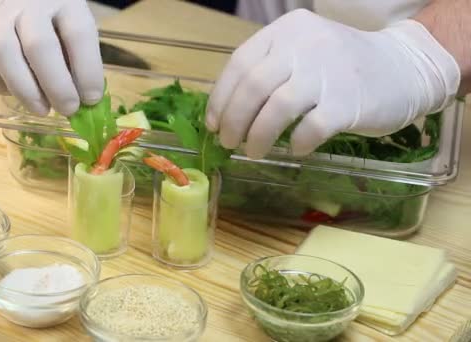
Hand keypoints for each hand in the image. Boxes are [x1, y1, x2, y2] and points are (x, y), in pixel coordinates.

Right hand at [0, 0, 103, 115]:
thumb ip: (76, 55)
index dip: (87, 71)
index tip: (91, 99)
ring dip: (25, 90)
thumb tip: (83, 98)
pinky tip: (9, 90)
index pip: (78, 34)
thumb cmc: (46, 12)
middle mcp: (27, 2)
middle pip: (40, 46)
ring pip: (3, 53)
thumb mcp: (69, 22)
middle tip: (68, 109)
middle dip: (57, 86)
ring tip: (41, 108)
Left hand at [206, 9, 458, 157]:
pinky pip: (309, 129)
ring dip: (257, 138)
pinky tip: (295, 149)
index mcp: (287, 31)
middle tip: (229, 143)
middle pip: (252, 87)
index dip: (220, 98)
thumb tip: (228, 110)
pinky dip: (295, 144)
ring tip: (253, 152)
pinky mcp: (348, 102)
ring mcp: (328, 73)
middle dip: (233, 122)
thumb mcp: (303, 51)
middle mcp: (304, 46)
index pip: (239, 63)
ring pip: (275, 110)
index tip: (214, 124)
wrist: (404, 68)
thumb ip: (270, 69)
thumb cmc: (342, 65)